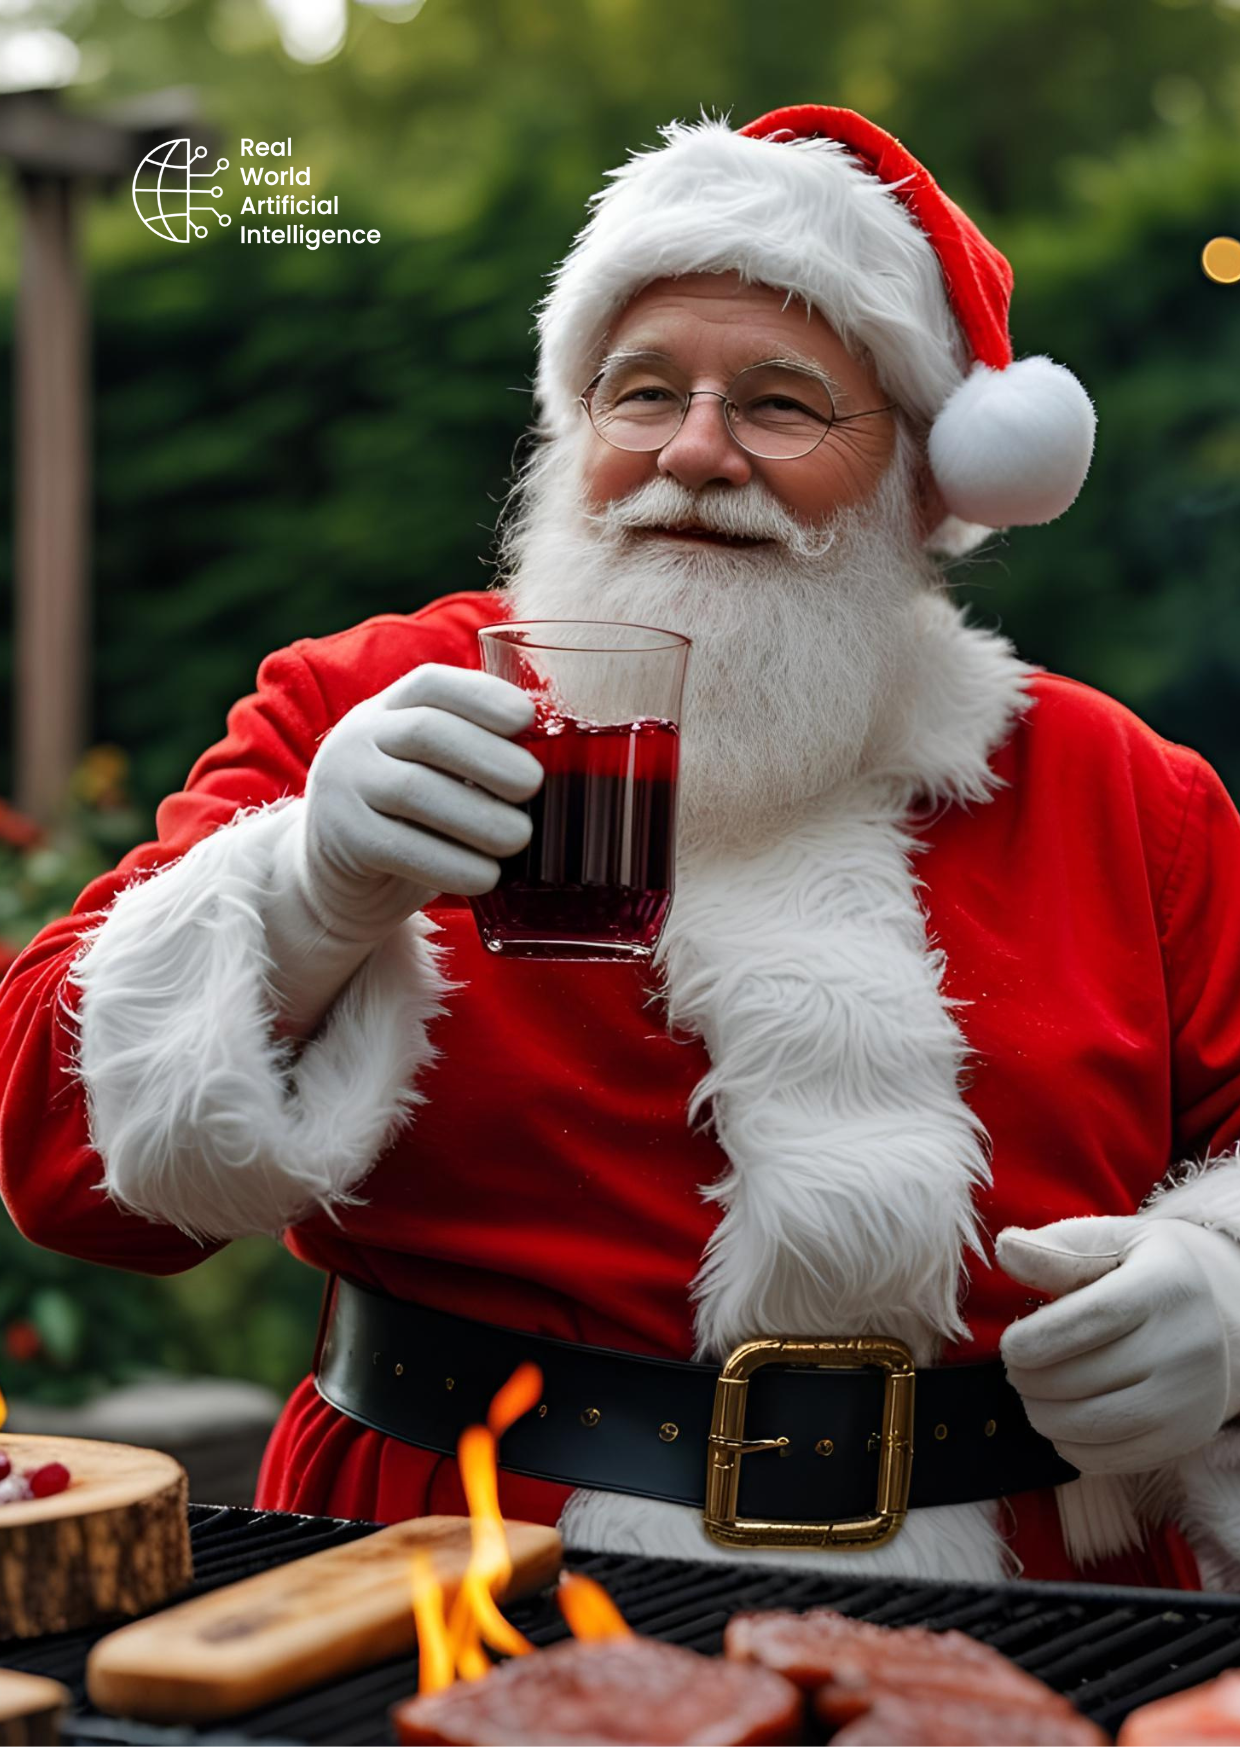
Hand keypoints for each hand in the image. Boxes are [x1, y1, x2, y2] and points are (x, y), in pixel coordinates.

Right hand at [287, 663, 544, 944]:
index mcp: (389, 709)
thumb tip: (557, 761)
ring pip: (412, 790)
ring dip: (476, 816)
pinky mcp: (342, 841)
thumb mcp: (432, 770)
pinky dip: (451, 864)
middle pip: (425, 733)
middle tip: (534, 785)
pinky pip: (399, 848)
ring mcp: (343, 787)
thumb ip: (475, 755)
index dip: (481, 696)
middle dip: (488, 757)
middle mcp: (360, 737)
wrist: (336, 875)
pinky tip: (487, 877)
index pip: (431, 684)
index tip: (527, 717)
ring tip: (520, 838)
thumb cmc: (410, 816)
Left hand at [997, 1215, 1239, 1472]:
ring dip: (1041, 1414)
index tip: (1009, 1345)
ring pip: (1090, 1424)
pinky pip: (1107, 1458)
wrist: (1220, 1319)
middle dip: (1028, 1379)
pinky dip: (1068, 1444)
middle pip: (1083, 1377)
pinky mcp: (1183, 1438)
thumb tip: (1006, 1250)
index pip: (1090, 1319)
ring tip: (1031, 1392)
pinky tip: (1061, 1417)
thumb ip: (1057, 1250)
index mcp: (1165, 1286)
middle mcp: (1185, 1346)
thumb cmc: (1144, 1274)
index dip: (1035, 1339)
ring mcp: (1188, 1399)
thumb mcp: (1110, 1244)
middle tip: (1015, 1369)